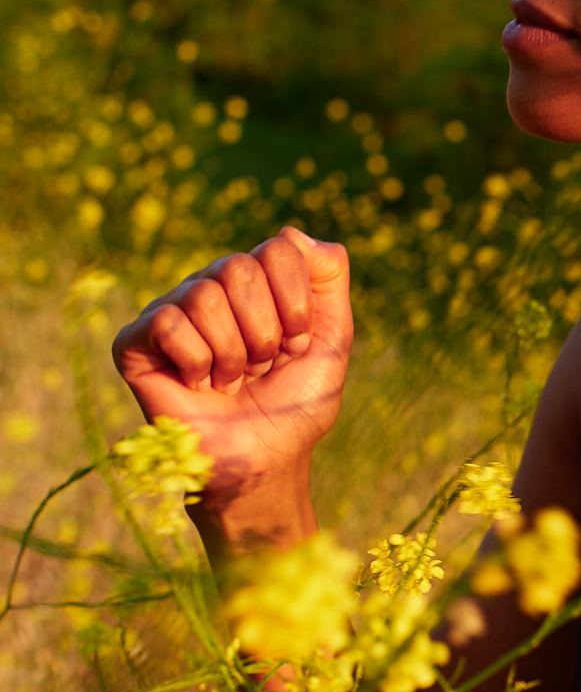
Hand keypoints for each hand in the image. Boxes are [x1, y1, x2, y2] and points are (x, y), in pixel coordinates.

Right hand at [112, 228, 351, 499]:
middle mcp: (210, 287)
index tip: (297, 345)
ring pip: (202, 295)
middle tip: (262, 366)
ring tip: (232, 381)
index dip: (296, 304)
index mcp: (255, 280)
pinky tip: (198, 384)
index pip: (278, 250)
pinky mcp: (135, 343)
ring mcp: (170, 312)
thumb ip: (329, 277)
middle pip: (237, 267)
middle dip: (265, 331)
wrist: (263, 461)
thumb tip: (290, 231)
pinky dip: (196, 362)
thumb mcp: (333, 338)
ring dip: (233, 353)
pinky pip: (167, 323)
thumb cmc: (296, 403)